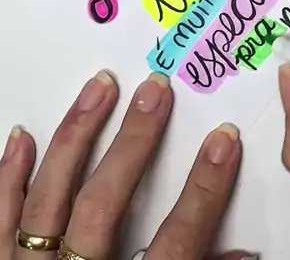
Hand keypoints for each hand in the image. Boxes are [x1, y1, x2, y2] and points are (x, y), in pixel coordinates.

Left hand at [0, 72, 252, 259]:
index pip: (175, 244)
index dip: (203, 190)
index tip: (224, 142)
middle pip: (104, 205)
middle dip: (134, 144)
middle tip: (155, 93)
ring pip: (49, 197)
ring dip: (76, 137)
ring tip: (99, 90)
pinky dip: (7, 175)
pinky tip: (20, 135)